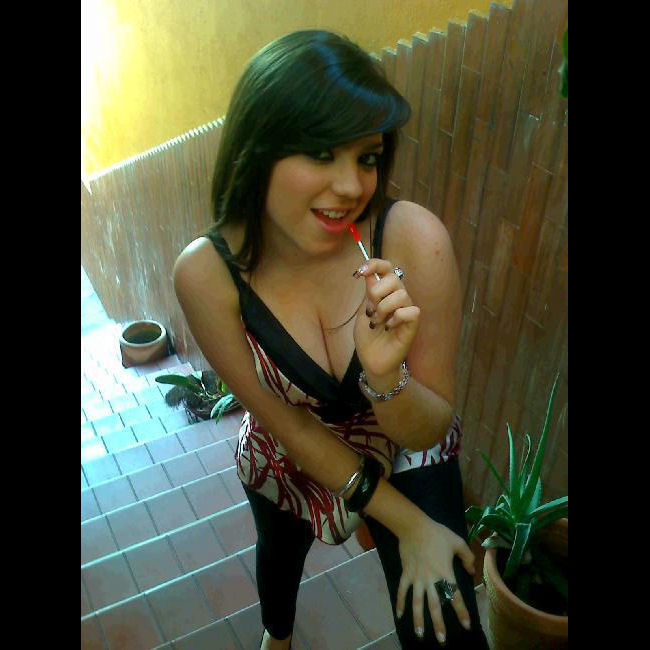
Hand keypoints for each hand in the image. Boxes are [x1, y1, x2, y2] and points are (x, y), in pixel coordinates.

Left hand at [353, 258, 419, 378]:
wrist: (372, 360)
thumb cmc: (368, 338)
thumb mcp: (363, 312)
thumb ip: (368, 293)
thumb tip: (369, 272)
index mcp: (385, 292)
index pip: (386, 268)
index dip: (375, 264)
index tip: (360, 271)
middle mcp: (397, 298)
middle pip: (394, 278)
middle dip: (377, 292)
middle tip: (371, 310)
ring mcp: (406, 310)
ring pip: (401, 294)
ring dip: (384, 308)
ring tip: (378, 322)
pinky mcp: (412, 324)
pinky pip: (411, 311)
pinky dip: (396, 318)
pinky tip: (389, 327)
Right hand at [397, 516, 474, 642]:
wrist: (413, 526)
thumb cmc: (437, 533)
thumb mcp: (457, 541)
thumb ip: (467, 557)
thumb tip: (472, 571)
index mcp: (445, 572)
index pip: (455, 596)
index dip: (461, 612)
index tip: (466, 625)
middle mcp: (431, 579)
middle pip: (435, 605)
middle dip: (438, 624)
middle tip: (442, 640)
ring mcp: (416, 577)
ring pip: (417, 602)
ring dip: (418, 619)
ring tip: (420, 634)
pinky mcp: (406, 573)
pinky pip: (402, 591)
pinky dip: (400, 603)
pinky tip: (399, 615)